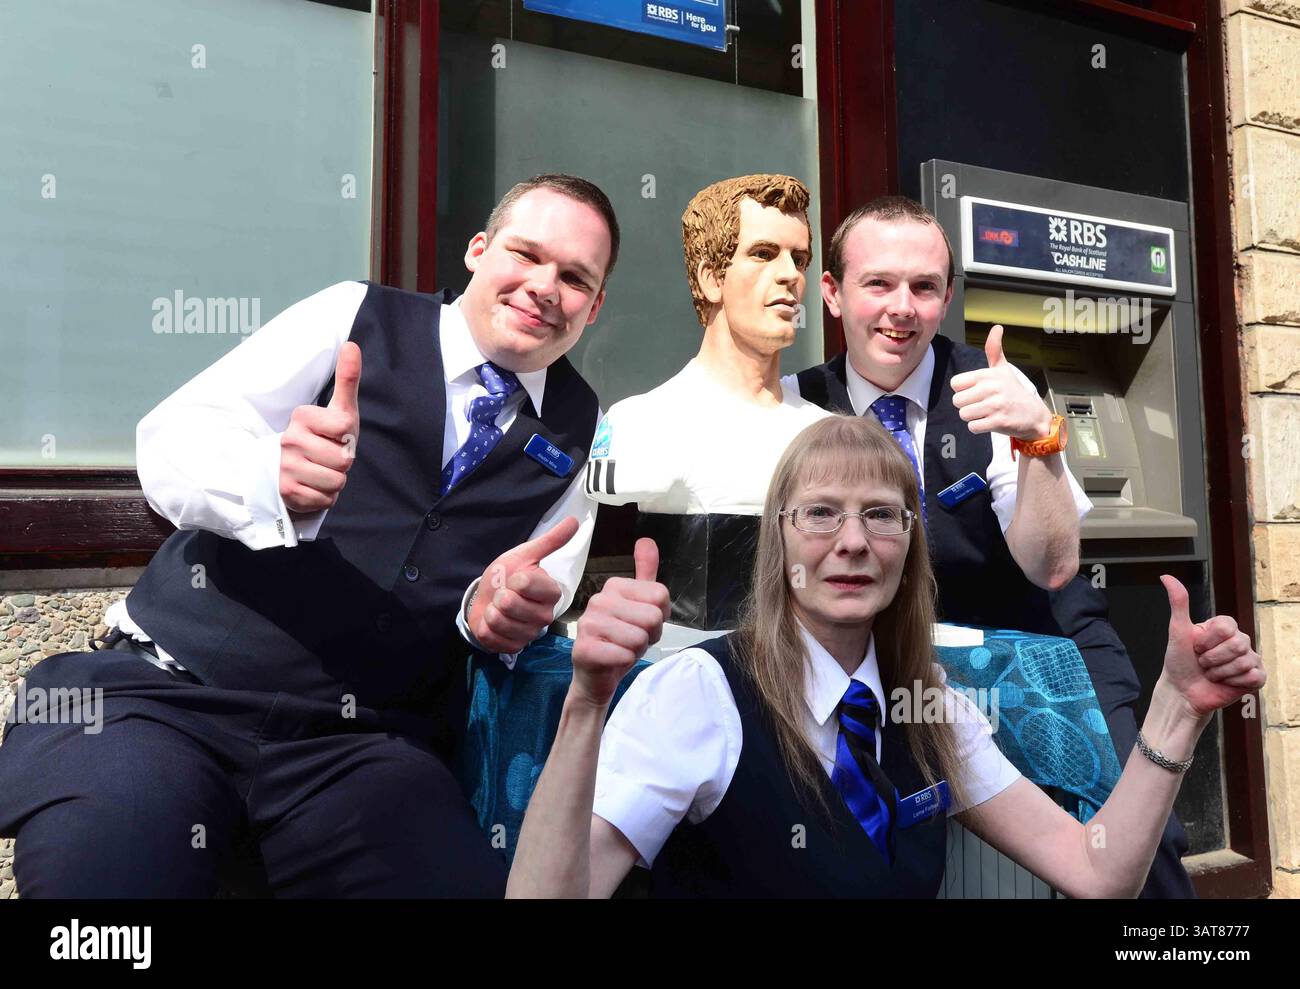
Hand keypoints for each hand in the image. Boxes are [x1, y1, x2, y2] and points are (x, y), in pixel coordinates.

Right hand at [279, 342, 361, 512]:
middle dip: (343, 463)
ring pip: (336, 482)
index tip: (336, 436)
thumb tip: (353, 345)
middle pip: (343, 461)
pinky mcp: (286, 492)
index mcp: (302, 416)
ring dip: (335, 481)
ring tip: (322, 471)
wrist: (294, 468)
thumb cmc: (325, 436)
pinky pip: (325, 500)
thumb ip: (347, 379)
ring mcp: (284, 466)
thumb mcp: (340, 409)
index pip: (345, 429)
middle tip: (328, 457)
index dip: (348, 438)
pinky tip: (313, 486)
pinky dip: (325, 497)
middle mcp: (289, 439)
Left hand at [469, 516, 579, 653]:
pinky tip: (493, 622)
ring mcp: (530, 634)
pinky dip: (486, 627)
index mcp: (551, 593)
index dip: (514, 578)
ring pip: (499, 620)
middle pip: (509, 603)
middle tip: (505, 594)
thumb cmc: (508, 576)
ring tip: (498, 608)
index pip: (526, 583)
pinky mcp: (514, 647)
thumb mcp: (525, 555)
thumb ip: (550, 541)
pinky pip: (491, 636)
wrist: (489, 597)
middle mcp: (545, 616)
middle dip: (499, 595)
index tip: (515, 578)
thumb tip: (575, 520)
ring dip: (491, 611)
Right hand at [570, 539, 669, 708]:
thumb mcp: (639, 604)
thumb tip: (646, 540)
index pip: (661, 596)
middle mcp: (598, 600)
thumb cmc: (620, 639)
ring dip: (637, 650)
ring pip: (640, 637)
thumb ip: (645, 573)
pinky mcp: (584, 649)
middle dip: (650, 635)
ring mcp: (588, 624)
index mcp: (613, 586)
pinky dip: (624, 662)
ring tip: (622, 649)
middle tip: (632, 640)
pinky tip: (612, 661)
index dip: (659, 617)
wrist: (596, 676)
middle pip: (653, 617)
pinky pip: (624, 655)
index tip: (641, 624)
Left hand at [950, 325, 1053, 440]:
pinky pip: (973, 427)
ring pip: (964, 414)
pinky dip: (979, 427)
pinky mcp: (998, 421)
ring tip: (987, 412)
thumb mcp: (1003, 368)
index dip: (963, 390)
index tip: (976, 391)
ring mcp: (995, 405)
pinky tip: (990, 421)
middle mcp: (991, 388)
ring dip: (973, 417)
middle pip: (957, 401)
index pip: (955, 383)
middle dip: (967, 405)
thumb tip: (997, 327)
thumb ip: (994, 350)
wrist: (1034, 415)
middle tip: (982, 404)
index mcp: (989, 374)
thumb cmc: (1014, 392)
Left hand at [1159, 574, 1264, 717]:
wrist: (1182, 691)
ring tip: (1211, 674)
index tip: (1196, 647)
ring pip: (1244, 662)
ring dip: (1220, 672)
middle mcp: (1239, 640)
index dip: (1207, 641)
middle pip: (1238, 644)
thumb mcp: (1177, 631)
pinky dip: (1235, 682)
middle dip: (1212, 658)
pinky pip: (1254, 677)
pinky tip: (1225, 683)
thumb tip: (1166, 576)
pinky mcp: (1255, 678)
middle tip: (1203, 663)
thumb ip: (1178, 603)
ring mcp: (1250, 659)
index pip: (1227, 627)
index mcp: (1224, 627)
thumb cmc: (1179, 661)